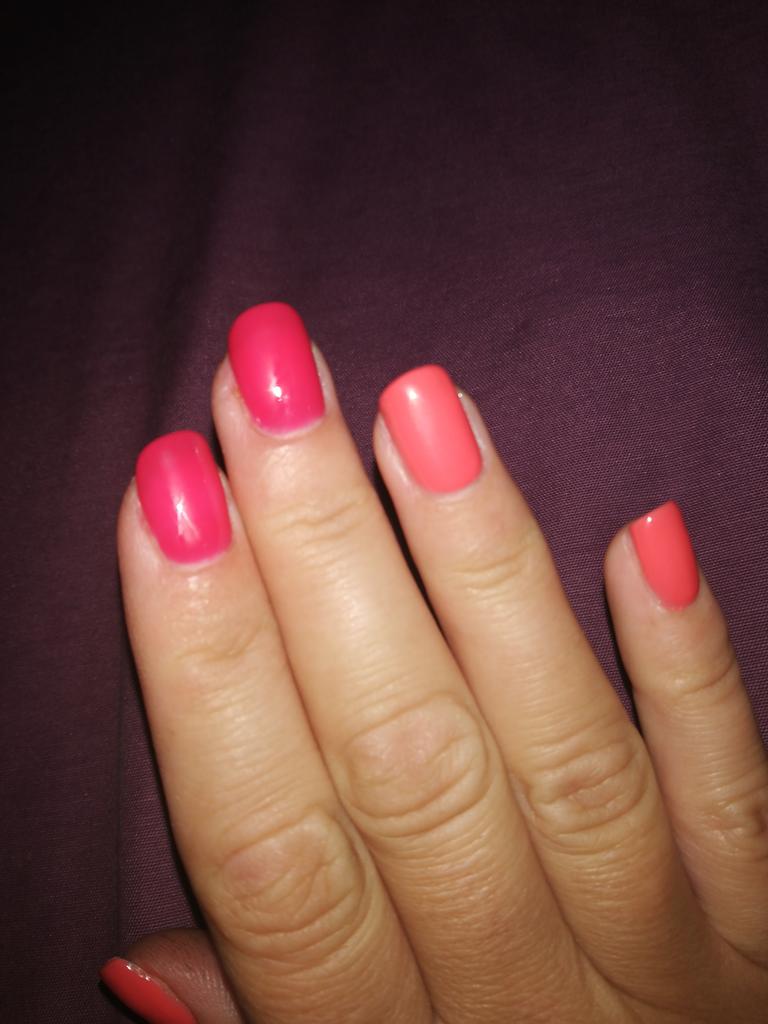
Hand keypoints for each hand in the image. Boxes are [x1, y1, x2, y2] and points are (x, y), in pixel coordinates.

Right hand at [108, 303, 767, 1022]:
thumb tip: (140, 953)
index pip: (270, 845)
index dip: (212, 664)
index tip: (172, 493)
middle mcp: (521, 1004)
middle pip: (406, 758)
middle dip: (325, 554)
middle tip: (273, 384)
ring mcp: (662, 961)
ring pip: (563, 748)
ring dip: (486, 567)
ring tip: (422, 405)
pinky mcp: (757, 924)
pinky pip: (734, 794)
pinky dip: (693, 667)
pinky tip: (643, 531)